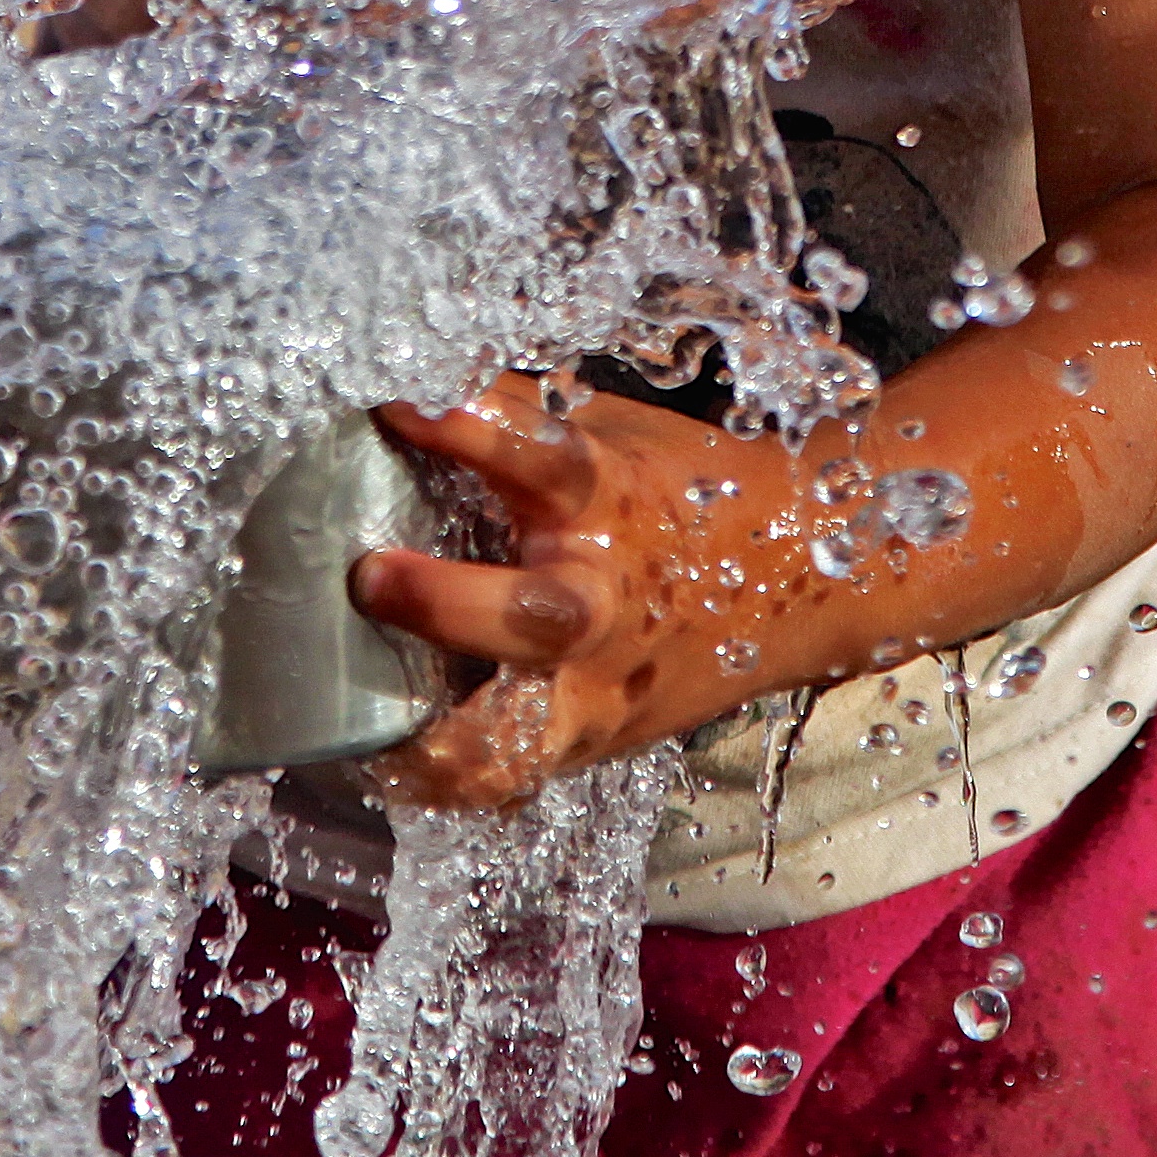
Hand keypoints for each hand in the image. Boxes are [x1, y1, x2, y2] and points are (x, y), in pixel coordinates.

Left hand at [347, 382, 807, 811]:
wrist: (795, 583)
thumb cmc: (681, 493)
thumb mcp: (612, 435)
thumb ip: (516, 415)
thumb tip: (410, 378)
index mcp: (610, 500)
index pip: (538, 456)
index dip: (465, 431)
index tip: (395, 409)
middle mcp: (603, 598)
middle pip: (536, 617)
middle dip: (447, 603)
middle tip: (371, 576)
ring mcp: (598, 685)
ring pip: (517, 737)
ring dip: (436, 734)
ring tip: (362, 722)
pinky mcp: (589, 740)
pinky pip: (507, 777)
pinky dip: (444, 776)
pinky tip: (384, 760)